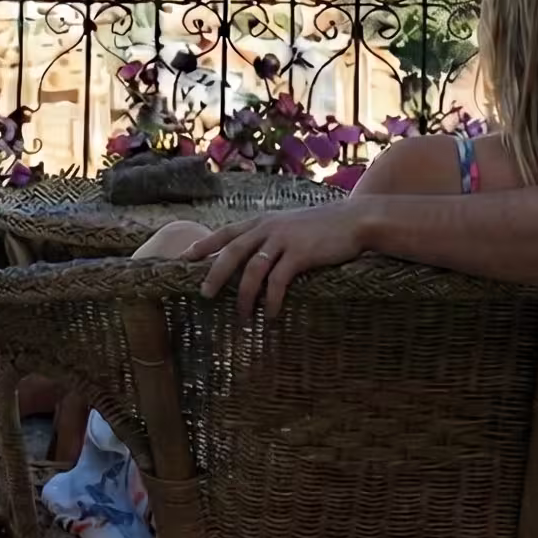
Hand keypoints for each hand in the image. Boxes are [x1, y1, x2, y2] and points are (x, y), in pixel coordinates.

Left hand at [183, 201, 366, 319]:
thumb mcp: (290, 225)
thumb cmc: (322, 227)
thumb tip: (252, 259)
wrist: (354, 220)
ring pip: (252, 270)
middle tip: (204, 294)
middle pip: (232, 252)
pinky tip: (271, 315)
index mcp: (263, 222)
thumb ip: (270, 238)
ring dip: (245, 296)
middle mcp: (268, 228)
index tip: (184, 258)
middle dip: (215, 274)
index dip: (204, 245)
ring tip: (242, 317)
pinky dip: (272, 301)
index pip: (226, 232)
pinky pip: (278, 281)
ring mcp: (283, 240)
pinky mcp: (300, 254)